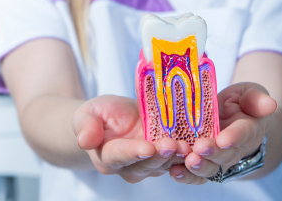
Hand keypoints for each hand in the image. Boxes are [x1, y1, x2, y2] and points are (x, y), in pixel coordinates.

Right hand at [72, 95, 191, 181]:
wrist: (114, 120)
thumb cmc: (98, 115)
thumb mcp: (87, 113)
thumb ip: (85, 125)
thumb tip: (83, 140)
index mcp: (108, 157)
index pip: (120, 156)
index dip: (134, 152)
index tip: (146, 147)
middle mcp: (131, 167)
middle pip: (147, 163)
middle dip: (160, 154)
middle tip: (172, 143)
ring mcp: (151, 164)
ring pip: (166, 163)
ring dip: (178, 156)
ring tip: (188, 144)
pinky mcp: (166, 157)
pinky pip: (178, 158)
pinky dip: (189, 152)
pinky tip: (198, 144)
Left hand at [168, 82, 276, 183]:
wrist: (235, 118)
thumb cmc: (242, 103)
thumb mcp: (250, 94)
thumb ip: (256, 98)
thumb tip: (270, 103)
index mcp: (249, 129)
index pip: (243, 134)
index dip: (234, 137)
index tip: (224, 139)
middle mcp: (235, 148)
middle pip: (225, 155)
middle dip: (213, 153)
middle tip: (200, 148)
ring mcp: (219, 158)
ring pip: (211, 168)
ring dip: (199, 166)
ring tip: (188, 161)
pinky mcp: (203, 161)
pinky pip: (196, 173)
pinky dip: (187, 175)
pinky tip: (175, 172)